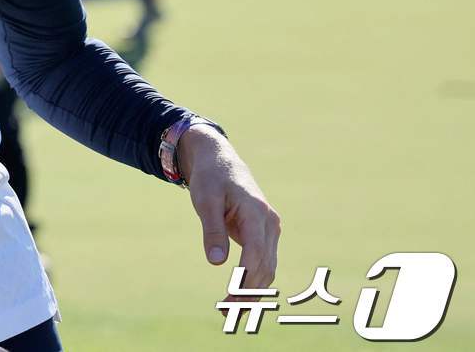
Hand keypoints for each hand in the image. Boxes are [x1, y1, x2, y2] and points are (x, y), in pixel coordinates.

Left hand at [177, 126, 281, 302]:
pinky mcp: (264, 233)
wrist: (220, 160)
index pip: (255, 254)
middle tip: (228, 314)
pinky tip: (241, 296)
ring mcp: (270, 229)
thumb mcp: (205, 200)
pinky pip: (263, 261)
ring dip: (253, 291)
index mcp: (256, 212)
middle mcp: (269, 222)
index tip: (231, 299)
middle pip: (264, 266)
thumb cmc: (210, 178)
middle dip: (249, 292)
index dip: (245, 279)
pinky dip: (254, 280)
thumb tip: (216, 263)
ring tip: (232, 312)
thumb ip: (212, 229)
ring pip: (267, 267)